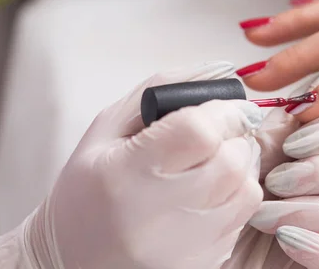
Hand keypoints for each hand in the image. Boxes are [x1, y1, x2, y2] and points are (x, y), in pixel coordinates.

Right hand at [0, 62, 263, 268]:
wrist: (73, 258)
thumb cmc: (87, 188)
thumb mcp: (107, 128)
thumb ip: (161, 88)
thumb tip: (221, 68)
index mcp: (125, 174)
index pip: (198, 131)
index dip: (221, 110)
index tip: (219, 107)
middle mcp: (156, 216)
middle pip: (231, 160)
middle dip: (234, 135)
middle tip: (216, 132)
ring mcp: (182, 247)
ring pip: (246, 189)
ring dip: (239, 164)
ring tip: (210, 161)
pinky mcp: (200, 265)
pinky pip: (242, 219)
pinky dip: (235, 195)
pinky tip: (207, 192)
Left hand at [223, 72, 318, 268]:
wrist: (194, 247)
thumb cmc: (212, 197)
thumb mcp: (228, 151)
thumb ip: (259, 122)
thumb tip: (291, 98)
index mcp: (314, 151)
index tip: (295, 139)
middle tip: (278, 179)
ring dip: (309, 210)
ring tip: (264, 214)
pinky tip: (286, 239)